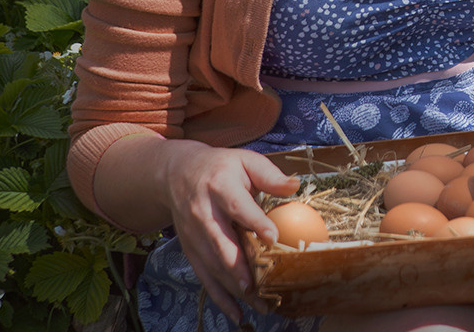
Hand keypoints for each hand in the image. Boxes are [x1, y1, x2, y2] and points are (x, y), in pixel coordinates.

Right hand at [160, 141, 299, 320]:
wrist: (178, 173)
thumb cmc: (222, 167)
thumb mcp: (245, 160)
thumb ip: (270, 175)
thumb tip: (296, 185)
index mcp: (220, 187)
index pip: (238, 207)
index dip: (255, 222)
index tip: (273, 238)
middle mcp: (203, 214)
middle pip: (222, 244)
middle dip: (242, 269)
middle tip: (264, 287)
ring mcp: (194, 236)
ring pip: (214, 266)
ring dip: (236, 289)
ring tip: (261, 305)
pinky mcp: (190, 250)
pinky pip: (205, 277)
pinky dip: (220, 297)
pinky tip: (237, 313)